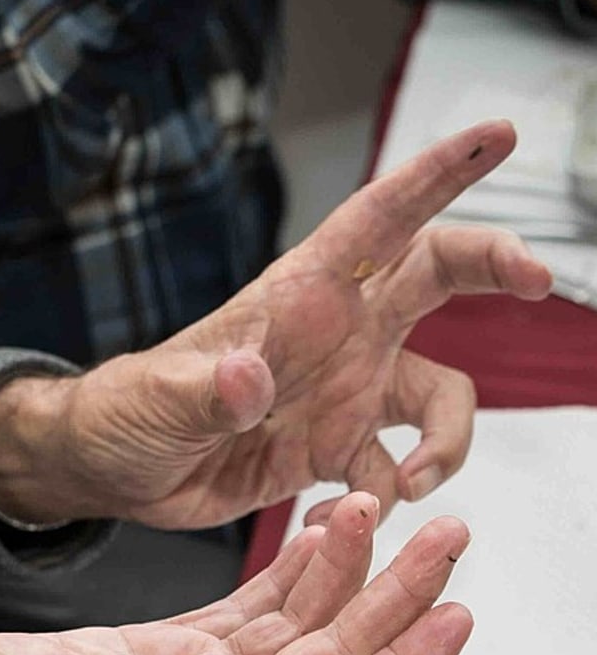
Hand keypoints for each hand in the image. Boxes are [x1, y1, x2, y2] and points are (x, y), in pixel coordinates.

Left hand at [0, 121, 551, 528]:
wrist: (115, 473)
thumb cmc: (126, 415)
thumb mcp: (157, 403)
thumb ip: (204, 393)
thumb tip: (247, 377)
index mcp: (295, 300)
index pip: (373, 223)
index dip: (434, 176)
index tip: (495, 137)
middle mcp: (334, 337)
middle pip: (435, 278)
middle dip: (493, 266)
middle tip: (539, 283)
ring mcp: (341, 392)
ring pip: (440, 395)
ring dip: (449, 441)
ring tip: (411, 482)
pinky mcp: (335, 449)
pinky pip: (397, 470)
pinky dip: (391, 498)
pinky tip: (340, 516)